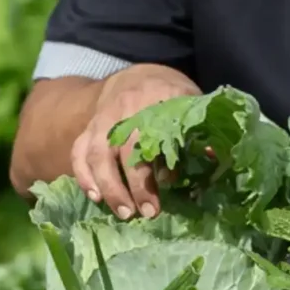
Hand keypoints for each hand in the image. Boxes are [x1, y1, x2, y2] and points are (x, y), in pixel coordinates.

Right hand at [72, 66, 198, 219]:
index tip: (170, 185)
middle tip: (148, 212)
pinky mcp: (88, 128)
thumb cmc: (169, 95)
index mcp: (156, 98)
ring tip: (124, 212)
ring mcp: (102, 119)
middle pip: (124, 148)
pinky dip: (84, 175)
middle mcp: (125, 108)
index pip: (156, 132)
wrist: (137, 76)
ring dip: (108, 185)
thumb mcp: (190, 102)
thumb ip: (199, 128)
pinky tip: (95, 197)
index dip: (162, 162)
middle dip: (136, 184)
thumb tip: (212, 156)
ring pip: (96, 153)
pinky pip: (78, 152)